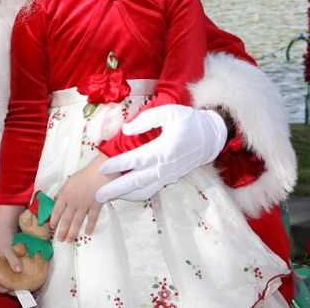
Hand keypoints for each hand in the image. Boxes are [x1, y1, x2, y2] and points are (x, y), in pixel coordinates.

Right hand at [0, 204, 24, 282]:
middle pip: (4, 281)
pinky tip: (30, 273)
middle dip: (12, 287)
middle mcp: (0, 266)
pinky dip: (23, 273)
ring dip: (18, 281)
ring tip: (27, 284)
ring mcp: (8, 263)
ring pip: (12, 276)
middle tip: (22, 289)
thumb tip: (18, 270)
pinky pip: (18, 269)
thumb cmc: (3, 236)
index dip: (0, 288)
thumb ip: (11, 258)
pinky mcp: (16, 259)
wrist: (9, 223)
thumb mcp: (5, 247)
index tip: (10, 291)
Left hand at [50, 155, 115, 241]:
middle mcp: (73, 202)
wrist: (99, 172)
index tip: (52, 227)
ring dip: (72, 232)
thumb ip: (62, 192)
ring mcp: (84, 205)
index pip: (57, 210)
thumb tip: (55, 200)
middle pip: (66, 219)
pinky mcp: (95, 206)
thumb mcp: (69, 181)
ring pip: (77, 222)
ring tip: (69, 240)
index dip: (54, 219)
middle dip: (62, 230)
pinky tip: (87, 233)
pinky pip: (92, 218)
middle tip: (60, 240)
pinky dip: (90, 226)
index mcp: (65, 195)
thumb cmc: (84, 175)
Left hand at [94, 104, 226, 202]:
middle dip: (115, 189)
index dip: (117, 165)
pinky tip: (125, 193)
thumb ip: (146, 120)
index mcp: (163, 150)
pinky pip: (152, 190)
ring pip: (144, 191)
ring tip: (108, 197)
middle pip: (136, 182)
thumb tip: (126, 130)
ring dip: (125, 195)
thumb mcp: (169, 112)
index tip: (100, 168)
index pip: (135, 160)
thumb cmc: (189, 121)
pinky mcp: (171, 178)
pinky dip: (137, 194)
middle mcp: (164, 167)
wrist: (211, 136)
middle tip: (97, 195)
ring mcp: (168, 175)